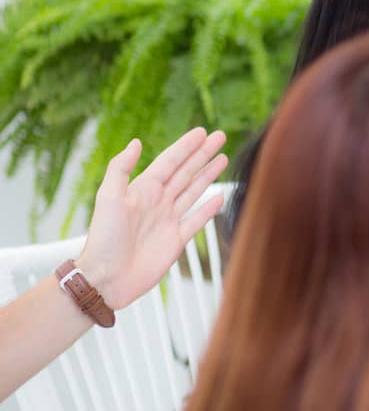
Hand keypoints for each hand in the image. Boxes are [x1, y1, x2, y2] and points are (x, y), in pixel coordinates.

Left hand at [75, 128, 228, 308]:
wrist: (106, 278)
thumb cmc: (103, 239)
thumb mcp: (107, 198)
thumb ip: (120, 169)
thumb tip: (136, 143)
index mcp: (143, 190)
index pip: (170, 161)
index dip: (186, 146)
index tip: (202, 132)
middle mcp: (158, 202)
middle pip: (186, 172)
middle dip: (203, 154)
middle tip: (220, 136)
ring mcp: (169, 220)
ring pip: (194, 191)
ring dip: (208, 174)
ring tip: (223, 158)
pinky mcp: (176, 240)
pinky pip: (197, 220)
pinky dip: (210, 209)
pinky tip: (220, 197)